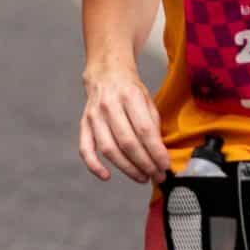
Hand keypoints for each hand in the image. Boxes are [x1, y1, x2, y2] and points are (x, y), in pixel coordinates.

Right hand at [79, 66, 167, 183]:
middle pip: (127, 142)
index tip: (165, 165)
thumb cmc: (129, 88)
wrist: (106, 72)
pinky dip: (93, 165)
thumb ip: (153, 125)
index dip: (156, 151)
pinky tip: (106, 176)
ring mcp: (94, 115)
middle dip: (145, 164)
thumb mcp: (147, 100)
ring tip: (142, 177)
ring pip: (109, 149)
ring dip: (127, 168)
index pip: (144, 130)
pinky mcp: (84, 123)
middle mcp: (109, 105)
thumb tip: (160, 154)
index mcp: (129, 96)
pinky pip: (85, 148)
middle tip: (157, 175)